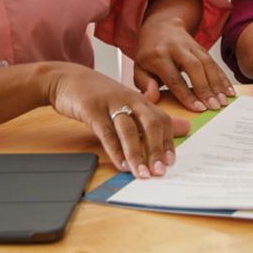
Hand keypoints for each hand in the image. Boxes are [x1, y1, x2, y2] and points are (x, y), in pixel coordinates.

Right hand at [44, 63, 188, 177]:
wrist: (67, 78)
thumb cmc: (100, 94)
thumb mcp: (129, 103)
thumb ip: (154, 118)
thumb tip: (186, 128)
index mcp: (140, 100)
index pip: (162, 119)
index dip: (168, 141)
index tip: (171, 163)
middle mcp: (129, 100)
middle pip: (150, 123)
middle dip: (157, 149)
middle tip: (160, 171)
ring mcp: (111, 103)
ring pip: (129, 129)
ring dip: (137, 154)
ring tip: (142, 174)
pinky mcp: (92, 110)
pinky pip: (106, 131)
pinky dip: (114, 150)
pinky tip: (120, 164)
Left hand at [133, 13, 233, 111]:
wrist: (160, 28)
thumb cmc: (149, 54)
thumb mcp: (139, 68)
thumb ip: (144, 84)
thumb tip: (152, 97)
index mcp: (158, 56)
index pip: (174, 77)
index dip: (186, 94)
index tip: (197, 108)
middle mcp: (176, 48)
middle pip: (194, 67)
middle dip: (205, 88)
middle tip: (214, 106)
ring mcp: (190, 46)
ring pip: (207, 63)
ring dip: (217, 83)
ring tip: (223, 102)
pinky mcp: (201, 47)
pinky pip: (213, 62)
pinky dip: (222, 77)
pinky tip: (228, 91)